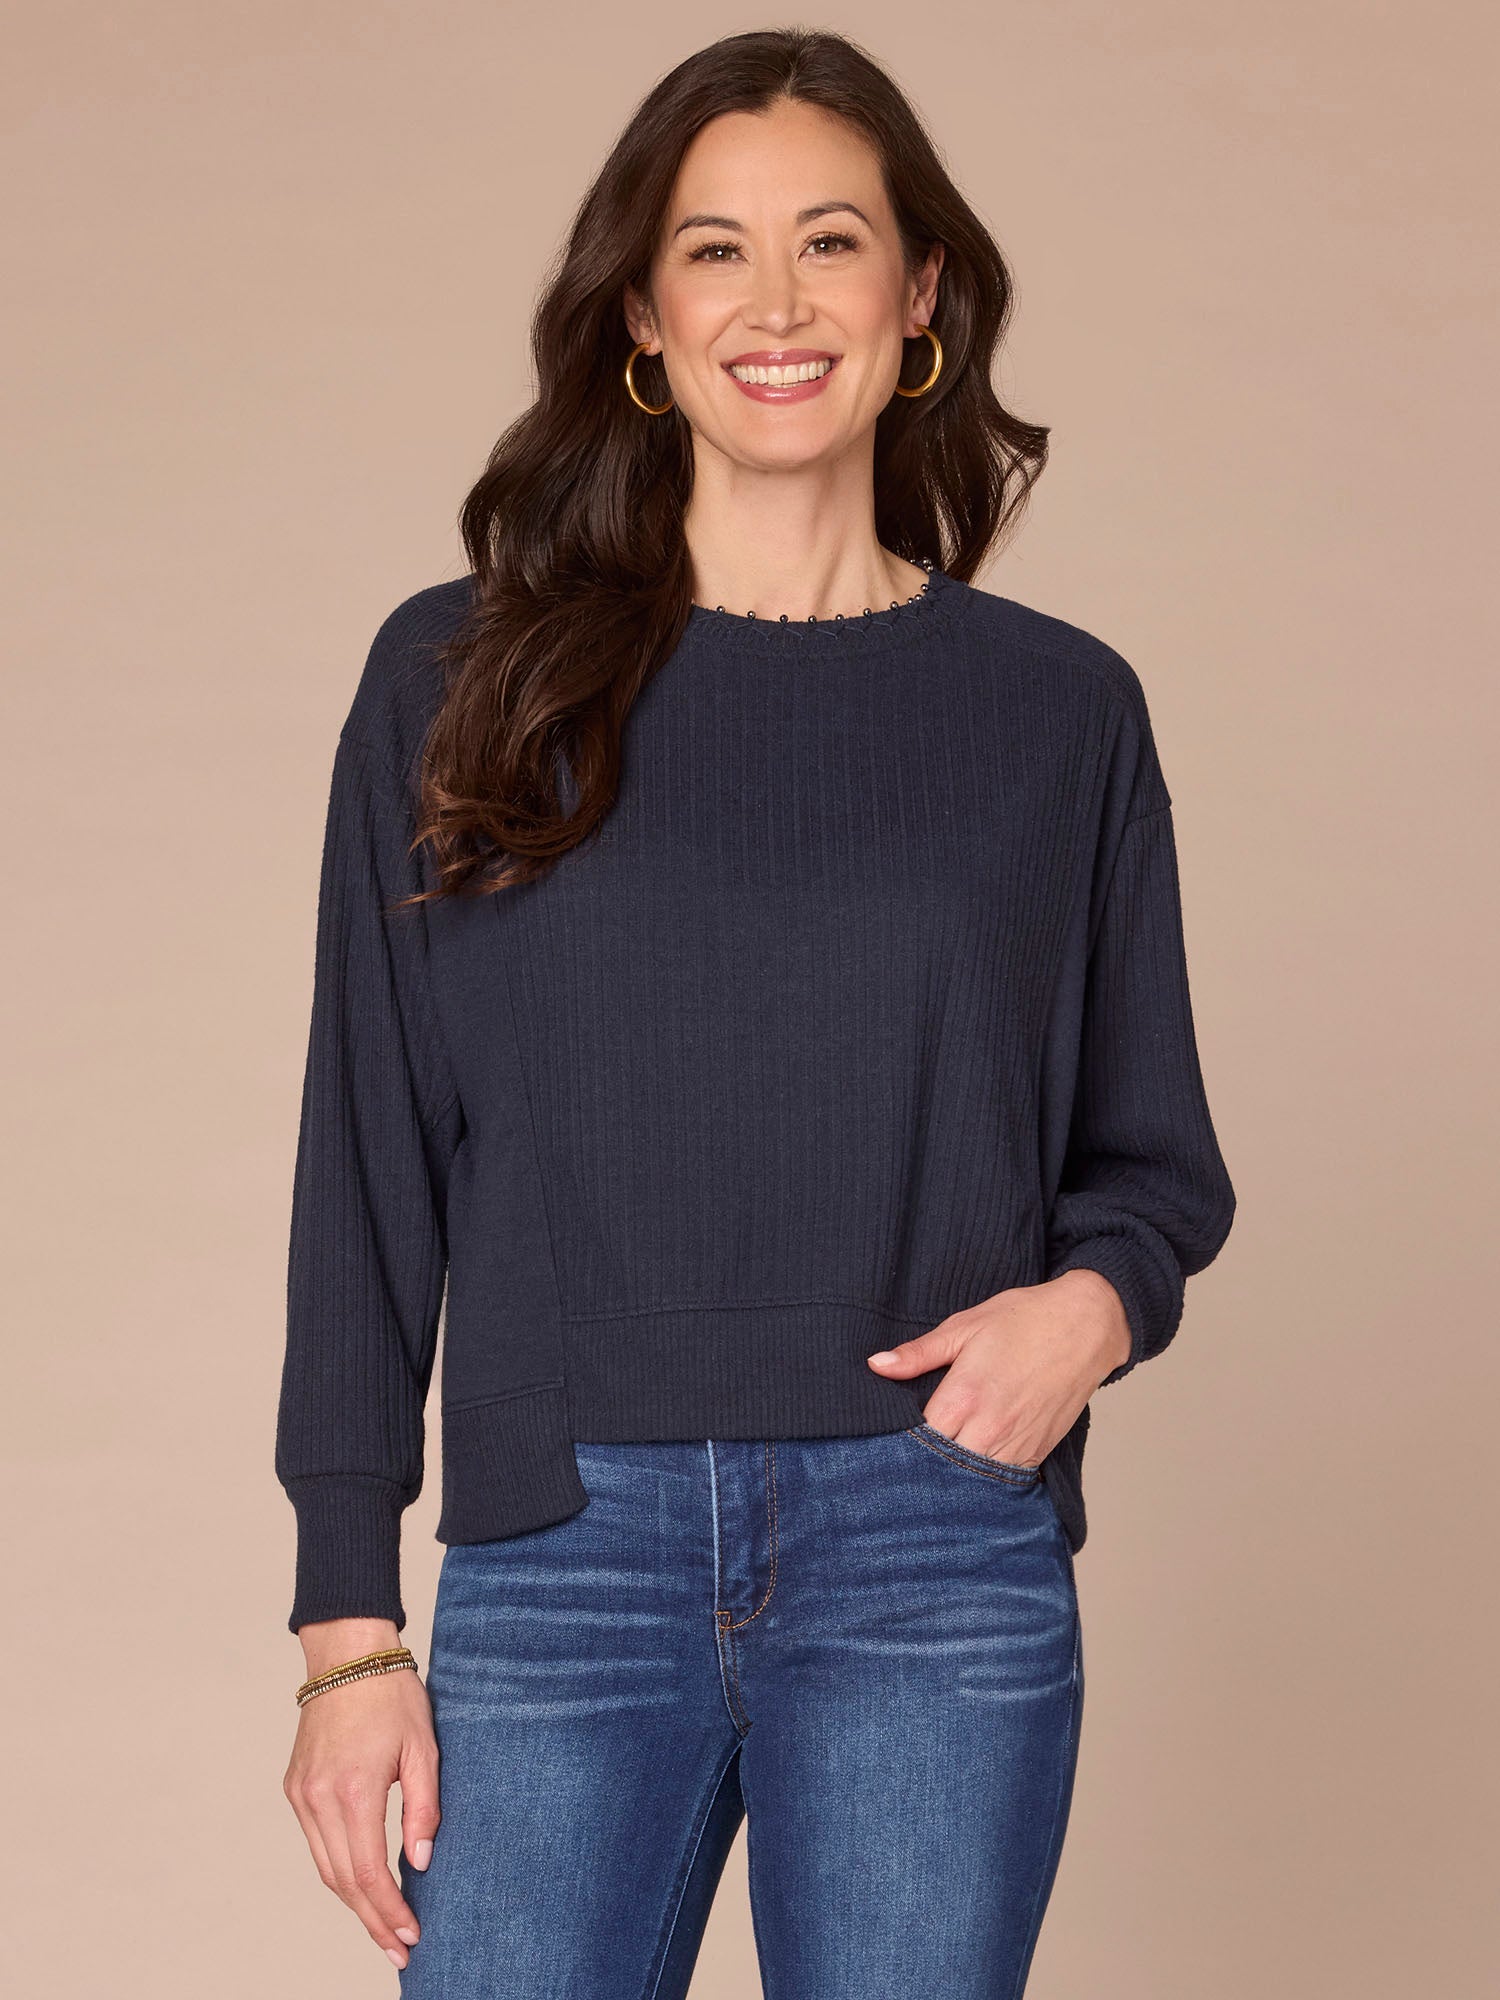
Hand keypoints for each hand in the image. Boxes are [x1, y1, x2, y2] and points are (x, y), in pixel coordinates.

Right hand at [282, 1625, 439, 1973]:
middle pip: (342, 1881)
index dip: (389, 1910)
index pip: (368, 1872)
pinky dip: (338, 1870)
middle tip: (398, 1948)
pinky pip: (316, 1843)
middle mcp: (318, 1798)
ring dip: (353, 1902)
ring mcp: (301, 1794)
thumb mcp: (423, 1746)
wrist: (346, 1654)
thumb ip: (424, 1806)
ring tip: (383, 1927)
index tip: (410, 1934)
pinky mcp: (295, 1787)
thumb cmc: (392, 1694)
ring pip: (324, 1867)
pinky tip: (361, 1884)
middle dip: (371, 1919)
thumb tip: (421, 1861)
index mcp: (353, 1789)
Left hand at [866, 1269, 1130, 1465]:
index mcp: (964, 1396)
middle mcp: (989, 1428)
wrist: (1086, 1326)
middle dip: (924, 1463)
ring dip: (954, 1474)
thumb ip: (919, 1353)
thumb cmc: (1025, 1320)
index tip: (889, 1435)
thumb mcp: (965, 1326)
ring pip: (972, 1479)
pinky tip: (972, 1464)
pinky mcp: (1037, 1452)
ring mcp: (1016, 1444)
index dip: (900, 1440)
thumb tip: (876, 1365)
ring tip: (938, 1462)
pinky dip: (985, 1476)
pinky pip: (1002, 1478)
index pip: (916, 1440)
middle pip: (941, 1467)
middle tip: (909, 1455)